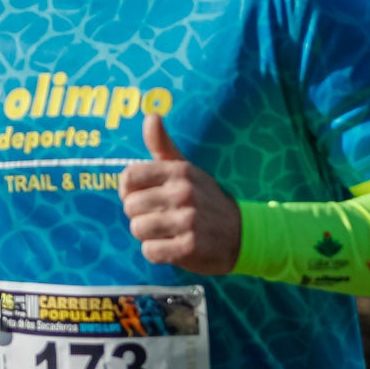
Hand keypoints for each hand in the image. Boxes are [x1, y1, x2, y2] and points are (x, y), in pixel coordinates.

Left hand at [121, 112, 241, 272]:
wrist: (241, 234)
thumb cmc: (205, 200)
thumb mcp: (187, 170)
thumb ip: (163, 145)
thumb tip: (151, 115)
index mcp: (179, 172)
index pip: (129, 177)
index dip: (128, 191)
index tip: (142, 197)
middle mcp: (183, 193)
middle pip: (130, 207)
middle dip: (140, 216)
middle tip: (161, 218)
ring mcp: (187, 220)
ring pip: (138, 229)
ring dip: (148, 235)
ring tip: (168, 232)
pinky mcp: (189, 247)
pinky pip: (150, 251)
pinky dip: (158, 252)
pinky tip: (173, 246)